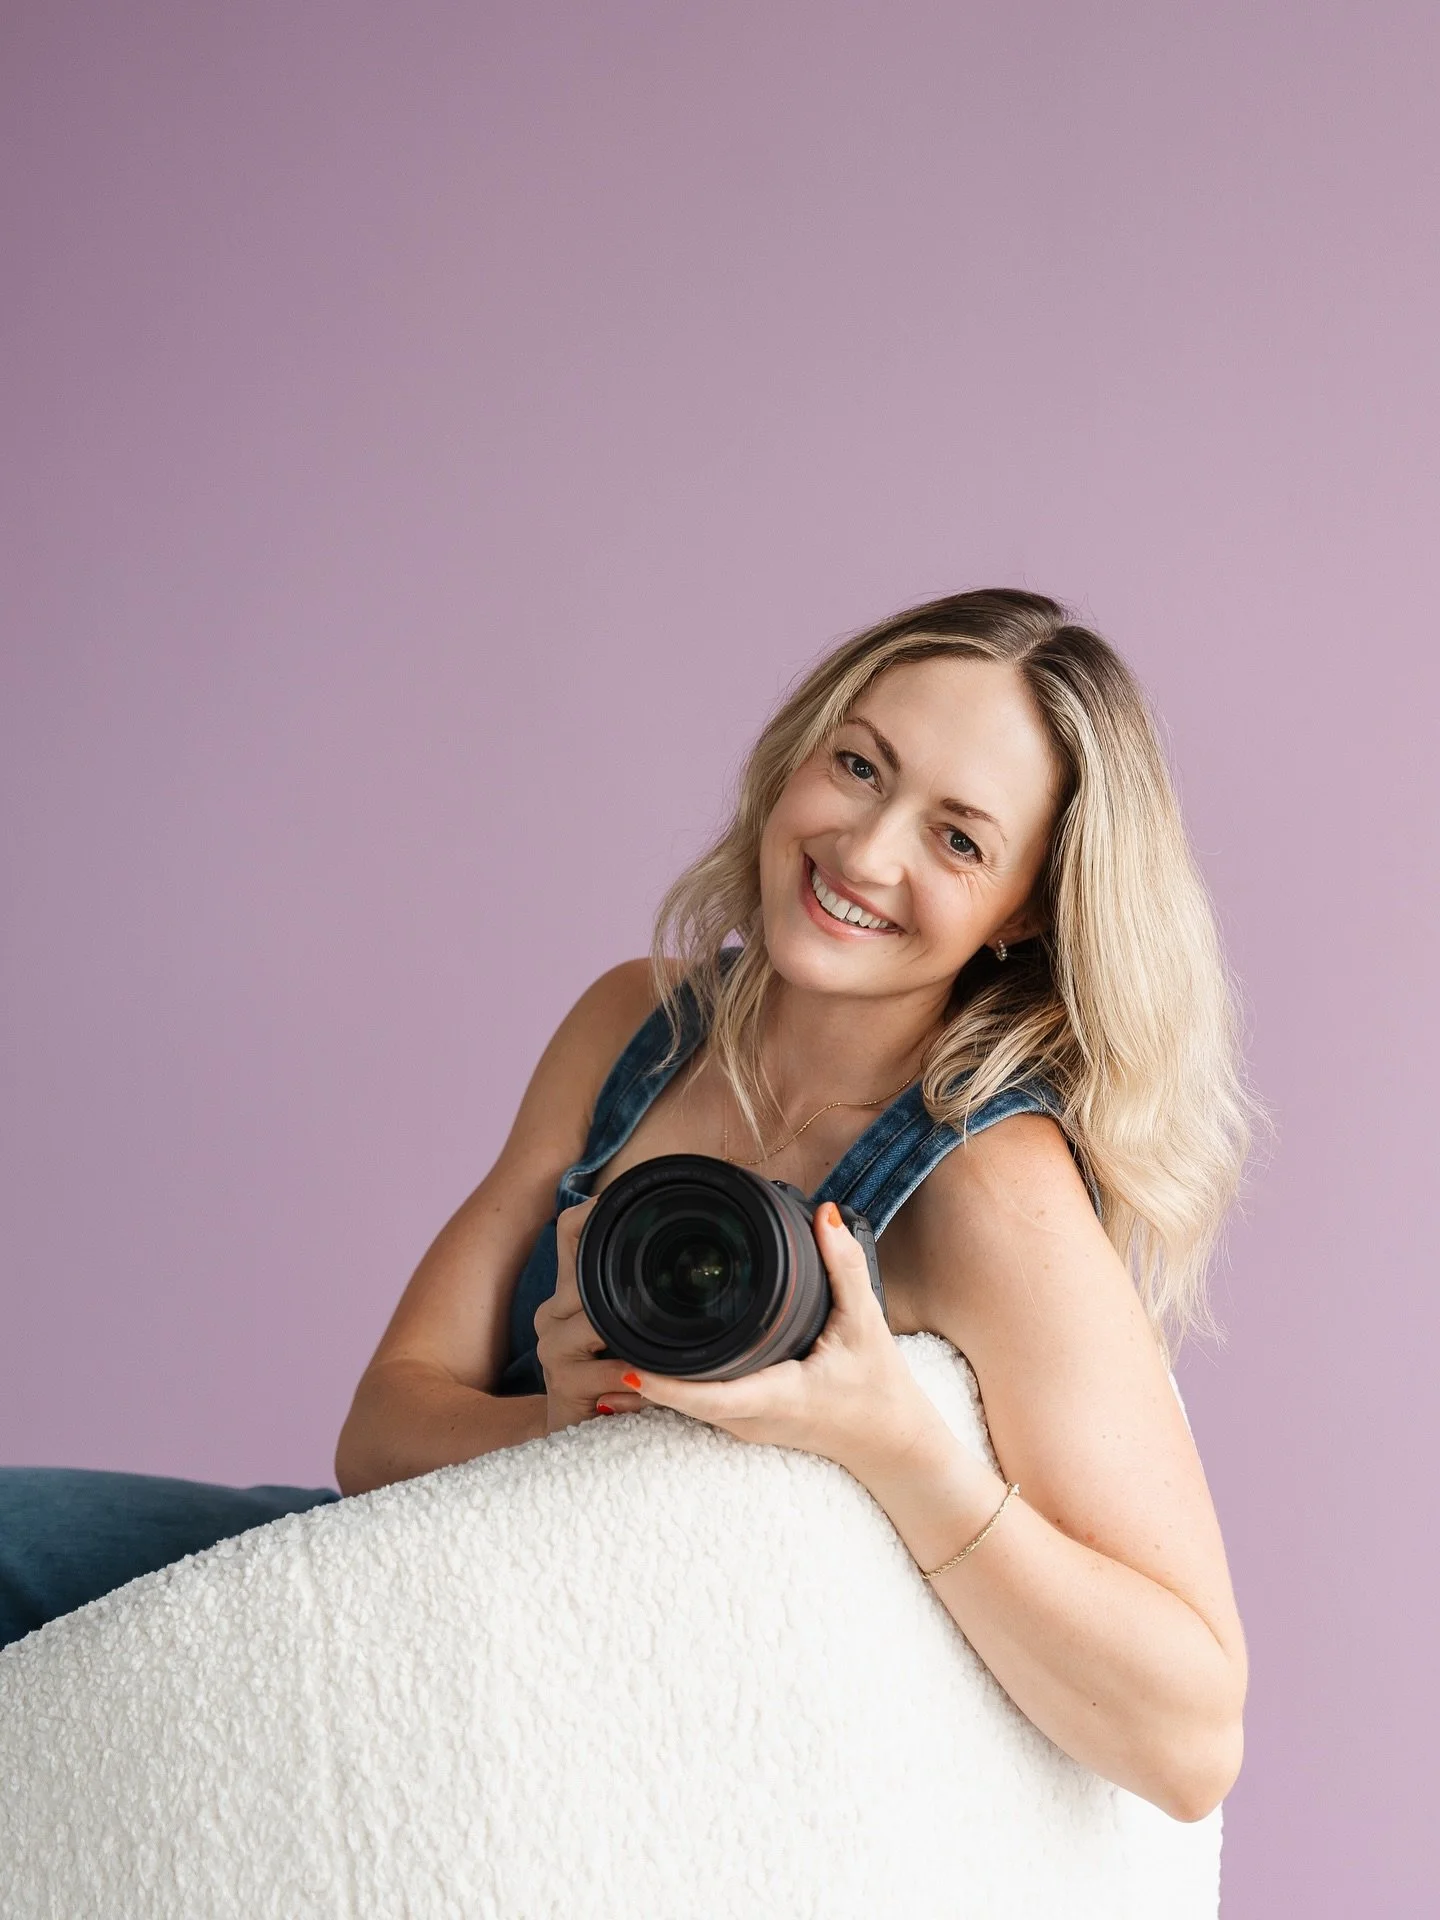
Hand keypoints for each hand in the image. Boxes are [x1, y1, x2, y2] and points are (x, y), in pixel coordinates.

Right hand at [534, 1194, 648, 1433]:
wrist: (588, 1431)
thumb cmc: (620, 1374)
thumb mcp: (633, 1326)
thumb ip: (647, 1290)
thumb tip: (695, 1236)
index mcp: (571, 1287)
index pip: (570, 1229)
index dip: (594, 1209)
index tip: (641, 1202)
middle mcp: (554, 1310)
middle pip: (583, 1273)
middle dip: (628, 1291)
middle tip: (670, 1303)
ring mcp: (553, 1346)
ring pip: (596, 1321)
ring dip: (634, 1341)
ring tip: (660, 1353)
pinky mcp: (561, 1383)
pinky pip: (608, 1371)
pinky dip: (637, 1379)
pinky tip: (649, 1386)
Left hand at [612, 1202, 939, 1478]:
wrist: (893, 1447)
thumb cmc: (881, 1391)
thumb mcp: (866, 1325)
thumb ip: (845, 1266)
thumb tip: (826, 1216)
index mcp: (774, 1397)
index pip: (707, 1397)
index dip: (664, 1384)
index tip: (626, 1365)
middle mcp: (749, 1419)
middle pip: (679, 1401)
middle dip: (638, 1372)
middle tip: (598, 1330)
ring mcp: (744, 1425)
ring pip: (682, 1405)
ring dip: (648, 1378)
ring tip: (607, 1339)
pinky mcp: (745, 1422)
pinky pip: (696, 1403)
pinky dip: (669, 1383)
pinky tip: (644, 1357)